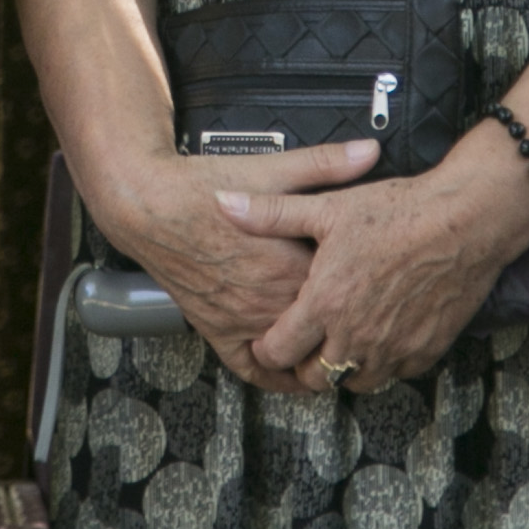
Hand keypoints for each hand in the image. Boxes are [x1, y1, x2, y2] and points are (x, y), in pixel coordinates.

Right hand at [93, 140, 374, 394]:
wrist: (147, 205)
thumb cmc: (201, 187)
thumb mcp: (269, 170)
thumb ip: (324, 165)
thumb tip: (369, 152)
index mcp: (288, 264)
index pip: (345, 286)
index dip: (365, 282)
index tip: (381, 276)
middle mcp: (268, 301)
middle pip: (324, 326)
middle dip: (347, 321)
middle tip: (371, 317)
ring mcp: (243, 320)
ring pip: (295, 353)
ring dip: (319, 353)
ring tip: (344, 348)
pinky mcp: (217, 330)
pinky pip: (253, 367)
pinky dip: (277, 377)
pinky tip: (294, 372)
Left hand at [223, 156, 528, 395]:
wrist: (466, 221)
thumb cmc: (398, 212)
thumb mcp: (327, 207)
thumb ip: (271, 214)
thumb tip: (223, 203)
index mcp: (325, 304)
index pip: (278, 353)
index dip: (266, 349)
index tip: (267, 339)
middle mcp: (355, 336)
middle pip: (313, 378)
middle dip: (303, 364)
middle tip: (304, 342)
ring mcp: (392, 348)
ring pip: (354, 382)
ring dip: (343, 367)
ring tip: (342, 340)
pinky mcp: (424, 351)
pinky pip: (394, 373)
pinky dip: (383, 362)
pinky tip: (380, 335)